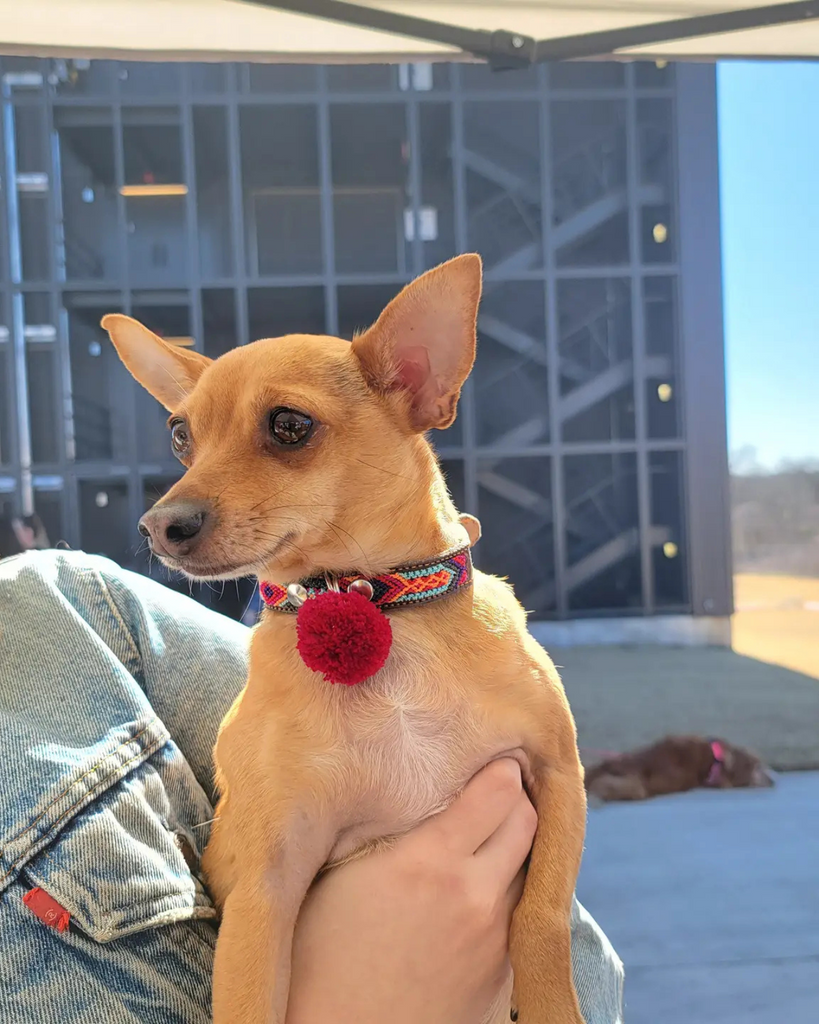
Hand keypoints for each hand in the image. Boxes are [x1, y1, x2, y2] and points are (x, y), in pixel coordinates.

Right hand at [286, 758, 535, 1023]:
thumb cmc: (319, 955)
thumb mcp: (337, 874)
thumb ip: (384, 827)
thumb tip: (412, 783)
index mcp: (430, 862)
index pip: (500, 790)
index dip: (499, 768)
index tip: (490, 760)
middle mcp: (474, 896)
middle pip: (528, 822)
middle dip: (516, 799)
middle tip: (494, 791)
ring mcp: (495, 940)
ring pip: (530, 869)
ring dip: (515, 847)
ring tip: (486, 839)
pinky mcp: (503, 976)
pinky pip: (522, 915)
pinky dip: (508, 893)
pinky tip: (476, 892)